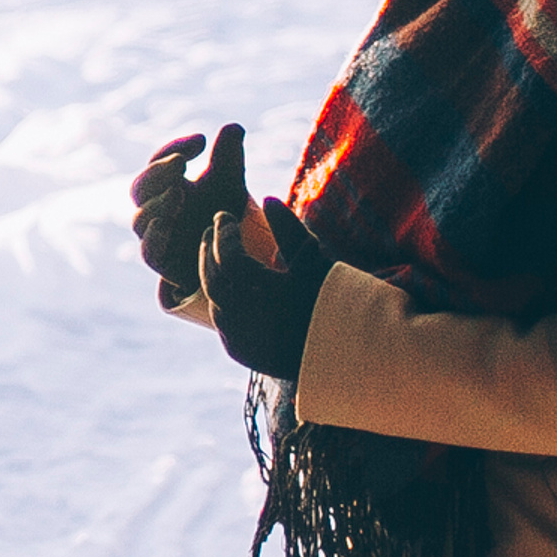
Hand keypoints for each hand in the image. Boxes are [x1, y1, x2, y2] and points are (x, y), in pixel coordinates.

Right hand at [131, 124, 247, 299]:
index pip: (159, 162)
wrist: (230, 259)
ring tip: (179, 191)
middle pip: (140, 187)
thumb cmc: (223, 215)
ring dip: (158, 203)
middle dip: (158, 173)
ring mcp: (155, 236)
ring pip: (141, 219)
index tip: (202, 140)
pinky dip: (155, 237)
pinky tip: (168, 222)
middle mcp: (154, 209)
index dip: (174, 147)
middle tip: (180, 162)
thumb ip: (228, 157)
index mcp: (165, 185)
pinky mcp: (163, 263)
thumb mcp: (230, 183)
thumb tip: (234, 127)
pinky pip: (150, 251)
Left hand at [203, 196, 330, 379]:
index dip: (223, 232)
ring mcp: (238, 338)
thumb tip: (268, 199)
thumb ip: (289, 230)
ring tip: (214, 252)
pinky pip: (220, 321)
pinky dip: (220, 300)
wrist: (347, 357)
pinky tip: (224, 285)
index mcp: (261, 293)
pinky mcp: (239, 352)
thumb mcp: (315, 263)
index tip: (224, 215)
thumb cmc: (334, 304)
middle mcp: (243, 318)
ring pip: (213, 299)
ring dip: (211, 274)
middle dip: (209, 249)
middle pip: (213, 276)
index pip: (227, 255)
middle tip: (211, 229)